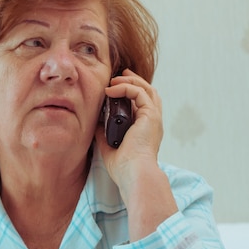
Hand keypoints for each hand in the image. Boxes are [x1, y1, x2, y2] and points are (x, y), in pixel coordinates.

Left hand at [95, 69, 162, 187]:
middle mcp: (152, 122)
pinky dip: (126, 88)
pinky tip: (111, 90)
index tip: (116, 87)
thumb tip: (95, 123)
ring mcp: (153, 118)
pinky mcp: (150, 116)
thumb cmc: (123, 167)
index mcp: (145, 130)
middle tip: (120, 75)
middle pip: (148, 93)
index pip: (142, 105)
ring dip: (130, 82)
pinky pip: (140, 93)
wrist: (132, 173)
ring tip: (114, 81)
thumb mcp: (108, 146)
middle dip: (134, 81)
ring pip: (146, 90)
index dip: (132, 93)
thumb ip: (104, 133)